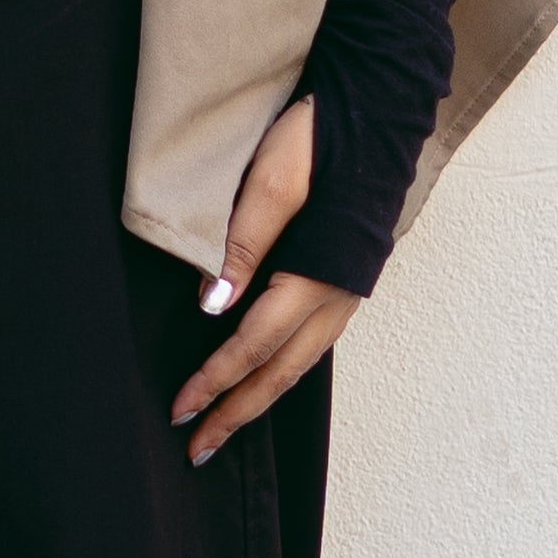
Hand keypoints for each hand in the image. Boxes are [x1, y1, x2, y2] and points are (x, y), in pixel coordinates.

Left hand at [168, 93, 358, 465]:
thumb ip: (242, 242)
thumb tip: (211, 304)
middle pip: (282, 371)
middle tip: (199, 448)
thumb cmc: (321, 135)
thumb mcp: (271, 180)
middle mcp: (338, 294)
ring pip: (301, 361)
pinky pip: (313, 340)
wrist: (377, 108)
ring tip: (226, 422)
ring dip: (261, 396)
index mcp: (318, 275)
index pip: (255, 345)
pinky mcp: (347, 277)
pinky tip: (264, 371)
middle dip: (238, 411)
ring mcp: (348, 288)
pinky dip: (283, 367)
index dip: (216, 380)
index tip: (180, 410)